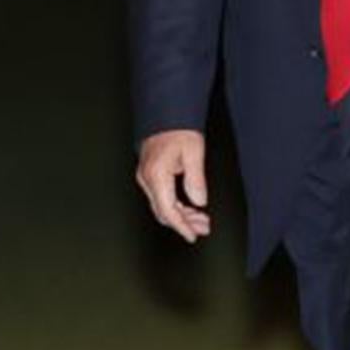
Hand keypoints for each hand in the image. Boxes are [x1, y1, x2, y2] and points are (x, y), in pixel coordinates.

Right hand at [136, 128, 210, 242]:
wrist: (165, 114)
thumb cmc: (178, 129)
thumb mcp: (194, 152)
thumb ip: (196, 179)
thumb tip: (199, 201)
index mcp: (156, 175)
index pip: (168, 210)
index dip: (182, 226)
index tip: (193, 235)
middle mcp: (147, 179)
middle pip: (164, 212)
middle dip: (184, 223)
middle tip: (204, 227)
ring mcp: (146, 177)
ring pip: (162, 206)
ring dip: (181, 215)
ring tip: (201, 220)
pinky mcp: (149, 175)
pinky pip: (160, 198)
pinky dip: (175, 205)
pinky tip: (189, 208)